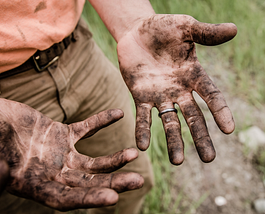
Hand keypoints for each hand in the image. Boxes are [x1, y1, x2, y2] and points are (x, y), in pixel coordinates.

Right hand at [0, 99, 143, 210]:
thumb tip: (2, 178)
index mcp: (36, 186)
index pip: (67, 199)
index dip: (89, 199)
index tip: (113, 198)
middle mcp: (53, 174)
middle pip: (88, 183)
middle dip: (113, 183)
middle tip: (138, 181)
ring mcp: (60, 154)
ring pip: (93, 161)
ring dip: (114, 158)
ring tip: (134, 153)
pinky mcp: (62, 134)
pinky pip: (86, 128)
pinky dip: (101, 120)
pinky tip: (118, 113)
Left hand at [117, 14, 236, 164]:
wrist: (136, 31)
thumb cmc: (163, 28)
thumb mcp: (185, 27)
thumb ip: (206, 33)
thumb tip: (234, 29)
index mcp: (194, 75)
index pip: (211, 95)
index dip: (220, 111)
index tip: (230, 130)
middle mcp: (180, 90)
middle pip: (193, 117)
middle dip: (200, 137)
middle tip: (209, 159)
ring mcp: (160, 95)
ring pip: (169, 121)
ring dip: (173, 141)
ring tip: (177, 162)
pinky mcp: (140, 96)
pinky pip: (142, 116)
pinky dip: (143, 130)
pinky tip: (142, 146)